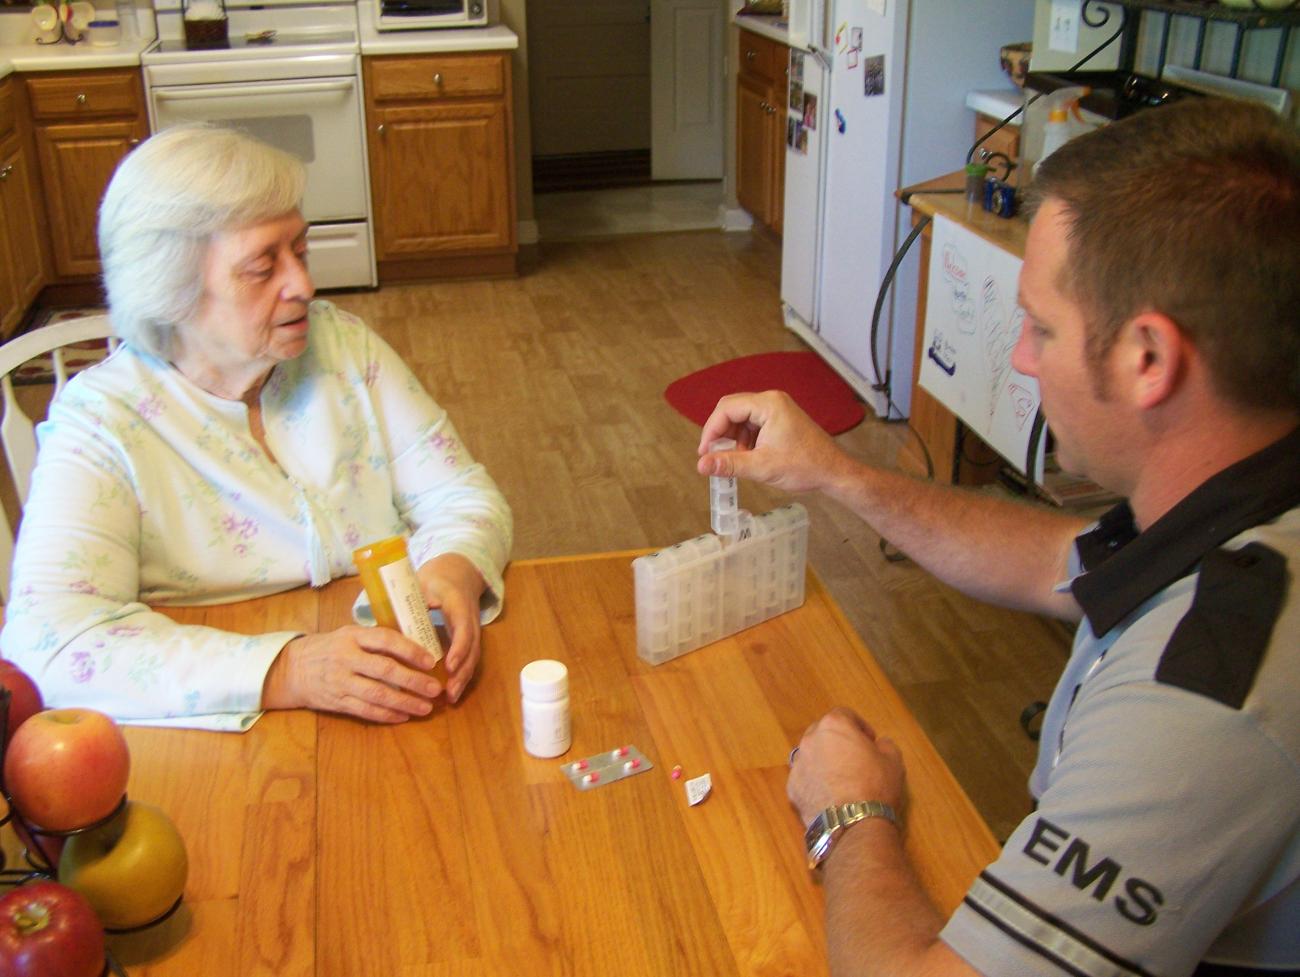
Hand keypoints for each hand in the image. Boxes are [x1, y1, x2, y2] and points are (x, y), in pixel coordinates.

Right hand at [262, 626, 441, 722]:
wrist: (292, 669)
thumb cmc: (329, 648)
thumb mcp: (349, 634)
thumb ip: (375, 639)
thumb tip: (415, 642)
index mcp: (353, 637)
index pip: (386, 640)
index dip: (410, 650)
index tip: (430, 660)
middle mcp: (347, 659)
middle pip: (385, 670)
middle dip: (414, 681)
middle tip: (435, 689)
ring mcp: (341, 682)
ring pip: (378, 695)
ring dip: (405, 702)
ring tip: (425, 707)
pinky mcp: (337, 702)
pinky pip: (365, 711)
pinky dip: (386, 715)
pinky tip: (404, 716)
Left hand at [417, 553, 486, 703]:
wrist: (458, 572)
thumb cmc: (436, 578)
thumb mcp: (422, 583)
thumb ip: (407, 601)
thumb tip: (381, 618)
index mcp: (458, 603)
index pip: (463, 628)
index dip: (458, 648)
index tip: (448, 666)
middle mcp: (470, 618)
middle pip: (472, 649)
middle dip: (462, 672)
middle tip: (448, 692)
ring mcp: (473, 629)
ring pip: (473, 657)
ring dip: (463, 679)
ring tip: (450, 698)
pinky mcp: (470, 638)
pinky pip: (469, 659)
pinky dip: (461, 676)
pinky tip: (451, 692)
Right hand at [696, 391, 847, 494]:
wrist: (833, 472)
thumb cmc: (805, 467)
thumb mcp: (762, 467)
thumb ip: (729, 464)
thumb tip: (701, 465)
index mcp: (769, 404)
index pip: (727, 408)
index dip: (711, 430)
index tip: (704, 452)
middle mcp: (772, 401)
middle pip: (732, 410)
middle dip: (720, 433)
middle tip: (713, 455)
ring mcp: (777, 409)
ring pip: (741, 418)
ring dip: (732, 438)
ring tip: (734, 459)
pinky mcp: (780, 419)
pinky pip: (753, 424)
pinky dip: (744, 440)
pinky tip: (747, 457)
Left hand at [787, 707, 905, 826]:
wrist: (852, 823)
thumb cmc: (875, 785)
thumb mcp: (893, 760)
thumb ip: (885, 745)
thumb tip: (879, 745)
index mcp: (833, 726)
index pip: (844, 715)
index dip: (859, 726)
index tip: (869, 741)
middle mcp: (810, 740)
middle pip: (823, 733)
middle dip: (838, 742)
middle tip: (854, 758)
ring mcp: (797, 764)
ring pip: (811, 755)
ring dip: (824, 761)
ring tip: (840, 779)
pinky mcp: (791, 788)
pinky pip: (804, 778)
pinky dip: (814, 782)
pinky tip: (829, 796)